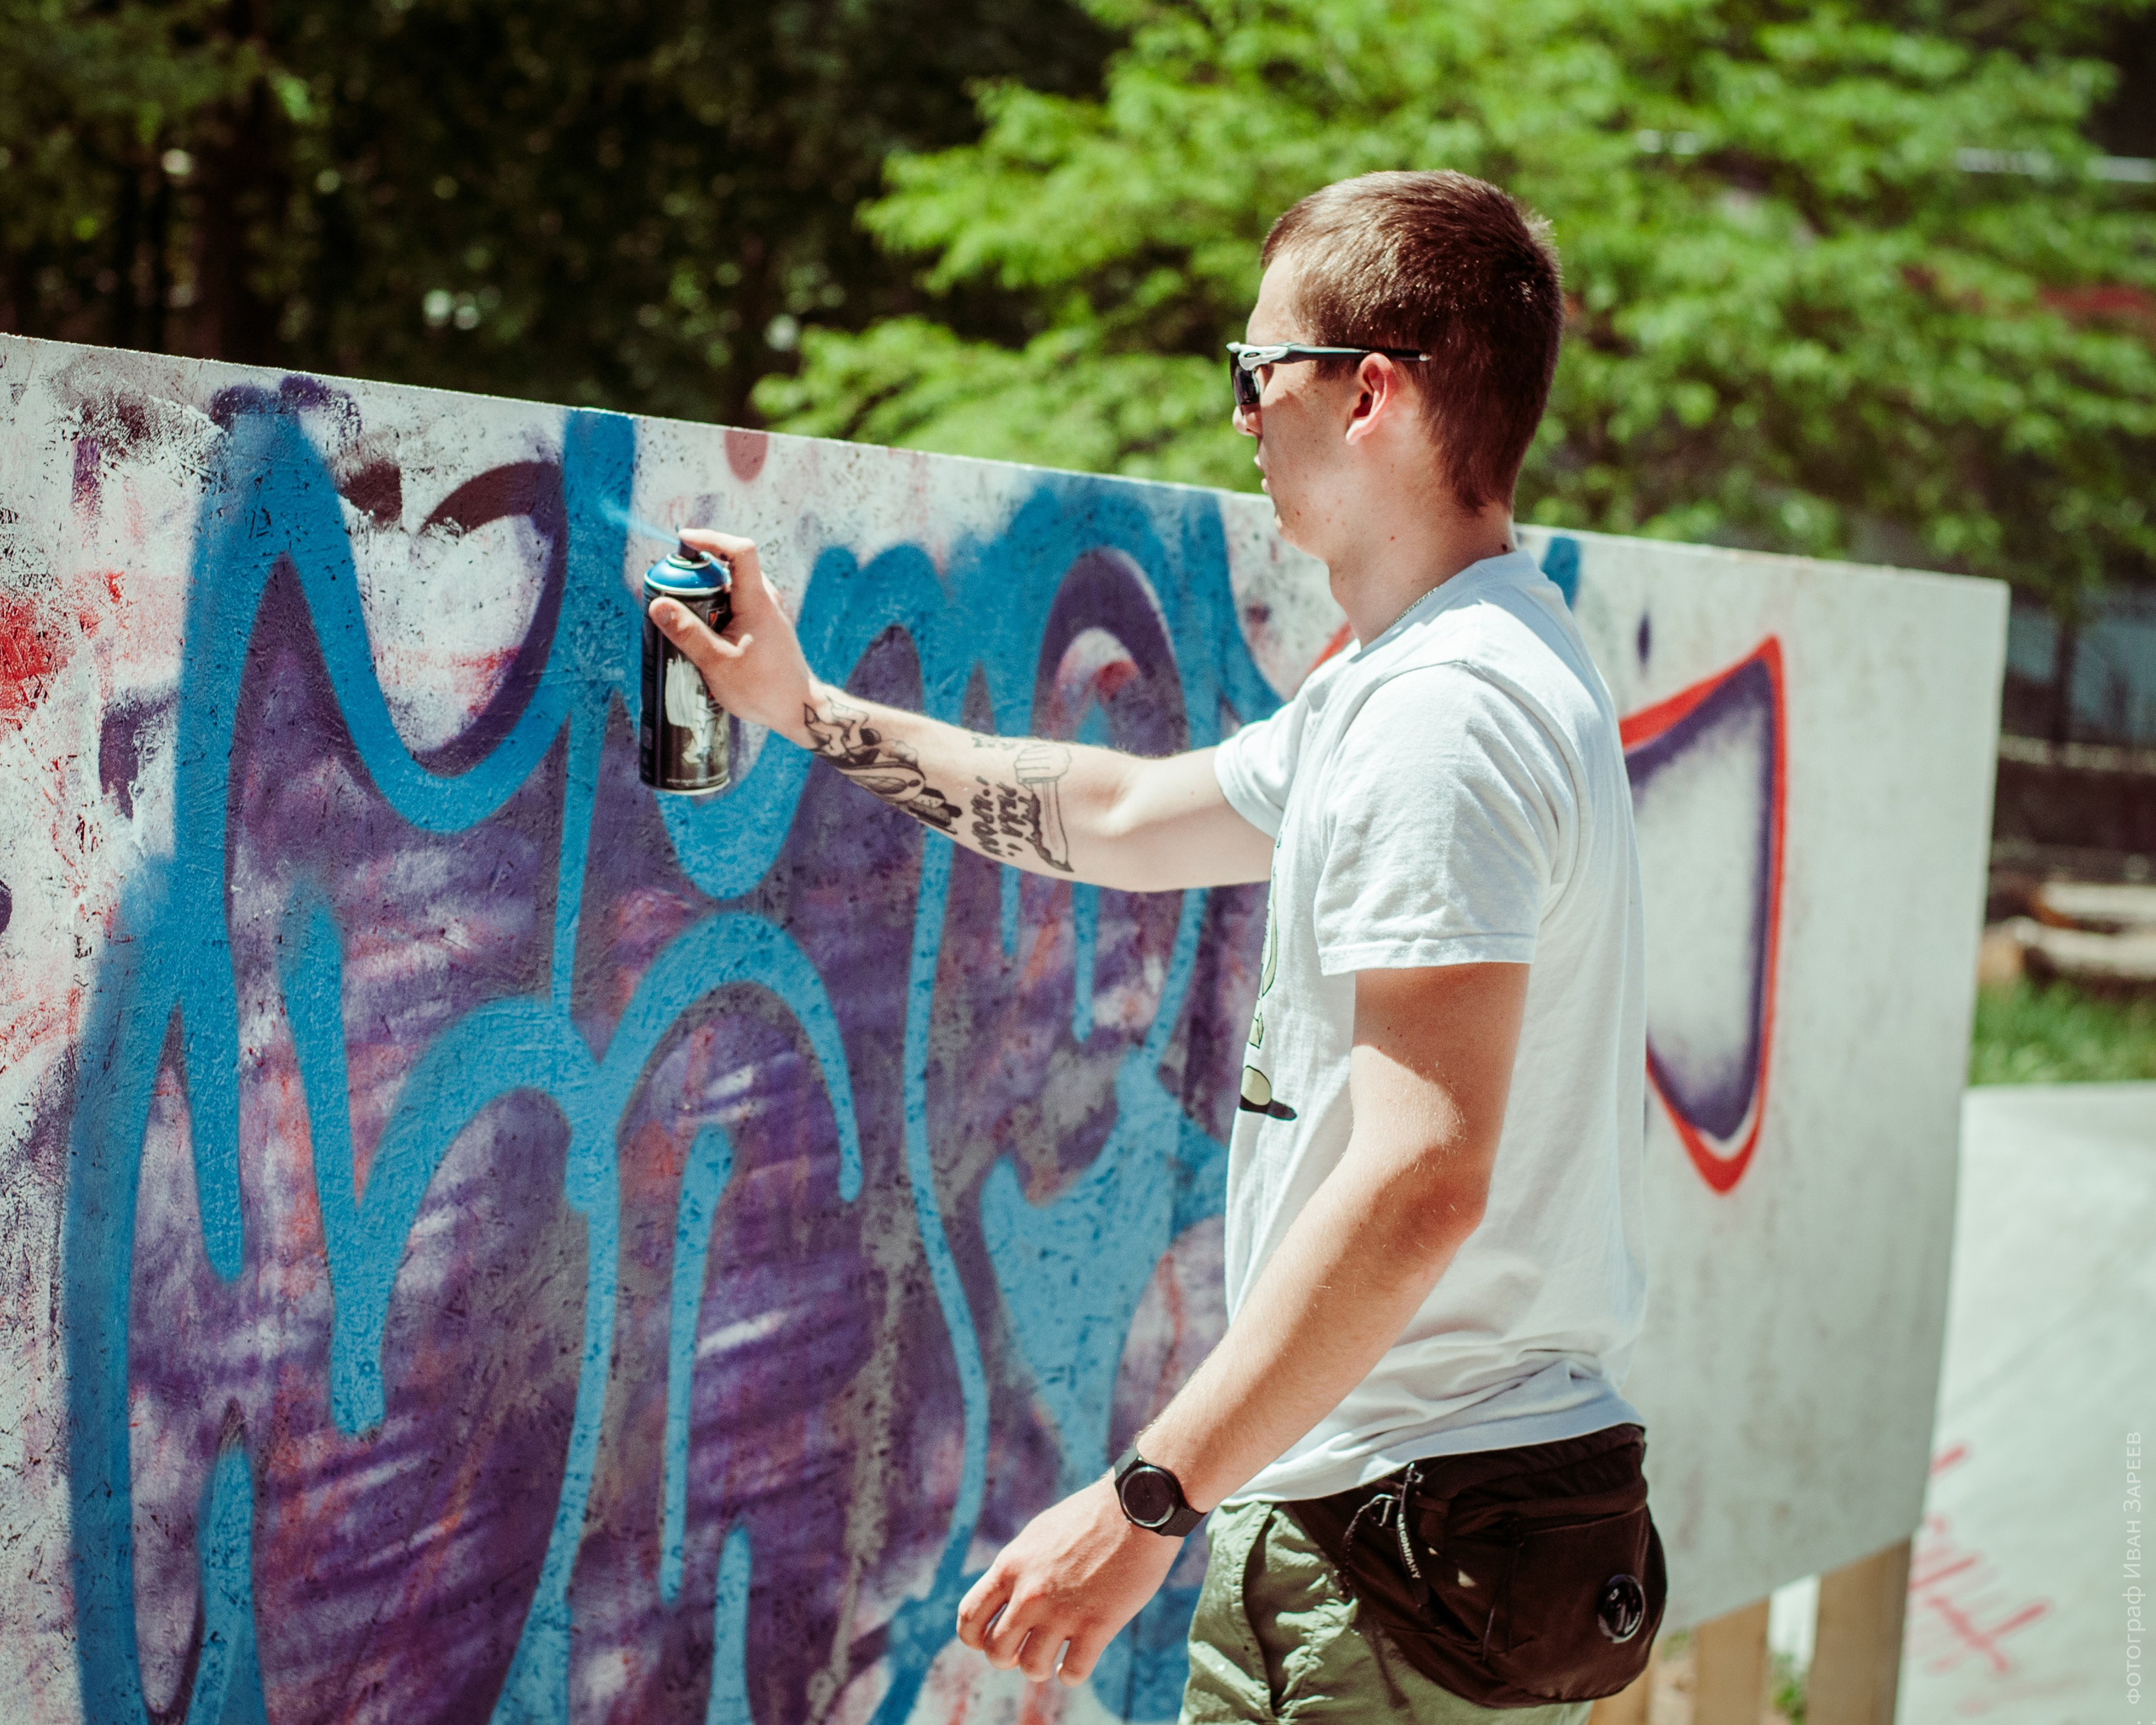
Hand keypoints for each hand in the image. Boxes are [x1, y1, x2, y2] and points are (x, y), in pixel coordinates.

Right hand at [646, 527, 819, 745]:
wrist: (799, 709)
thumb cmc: (762, 689)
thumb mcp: (717, 663)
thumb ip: (687, 632)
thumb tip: (658, 604)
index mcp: (757, 601)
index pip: (740, 550)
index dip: (712, 538)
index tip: (684, 541)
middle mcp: (766, 599)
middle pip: (728, 568)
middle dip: (696, 574)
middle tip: (669, 593)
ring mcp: (768, 611)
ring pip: (731, 588)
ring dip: (705, 595)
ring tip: (683, 620)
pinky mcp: (765, 625)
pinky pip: (736, 604)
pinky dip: (716, 609)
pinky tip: (703, 636)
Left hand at [954, 1477, 1182, 1686]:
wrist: (1137, 1506)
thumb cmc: (1091, 1515)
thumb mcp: (1040, 1534)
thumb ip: (1020, 1566)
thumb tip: (1007, 1595)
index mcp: (1011, 1566)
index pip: (969, 1617)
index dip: (974, 1638)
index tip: (988, 1640)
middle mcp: (1030, 1593)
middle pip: (996, 1651)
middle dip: (1008, 1659)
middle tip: (1024, 1651)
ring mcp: (1063, 1611)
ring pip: (1032, 1668)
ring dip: (1041, 1669)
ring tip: (1053, 1660)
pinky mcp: (1097, 1626)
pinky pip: (1073, 1673)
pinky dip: (1071, 1675)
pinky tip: (1075, 1664)